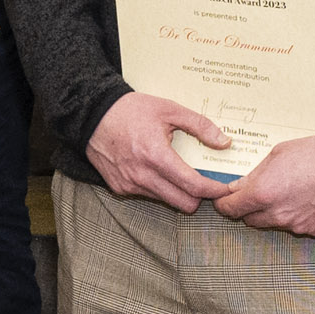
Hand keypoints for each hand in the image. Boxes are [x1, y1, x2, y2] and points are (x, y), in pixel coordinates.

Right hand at [87, 90, 232, 214]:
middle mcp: (142, 176)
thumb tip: (224, 143)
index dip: (214, 189)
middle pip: (183, 204)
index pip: (193, 186)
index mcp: (156, 155)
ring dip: (178, 192)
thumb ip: (200, 125)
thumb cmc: (130, 110)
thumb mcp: (169, 109)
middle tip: (205, 183)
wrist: (90, 115)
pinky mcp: (119, 188)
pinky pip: (147, 195)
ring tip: (180, 174)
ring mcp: (129, 185)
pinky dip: (157, 188)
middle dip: (199, 197)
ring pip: (166, 201)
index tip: (224, 187)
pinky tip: (155, 170)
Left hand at [211, 132, 314, 236]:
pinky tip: (305, 199)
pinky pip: (296, 226)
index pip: (230, 209)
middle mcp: (276, 215)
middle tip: (256, 193)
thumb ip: (253, 175)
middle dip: (248, 209)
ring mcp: (296, 226)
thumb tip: (238, 187)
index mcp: (262, 195)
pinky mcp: (314, 230)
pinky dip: (295, 216)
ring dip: (272, 213)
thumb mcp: (277, 155)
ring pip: (273, 224)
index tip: (224, 199)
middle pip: (249, 220)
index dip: (224, 204)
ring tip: (287, 192)